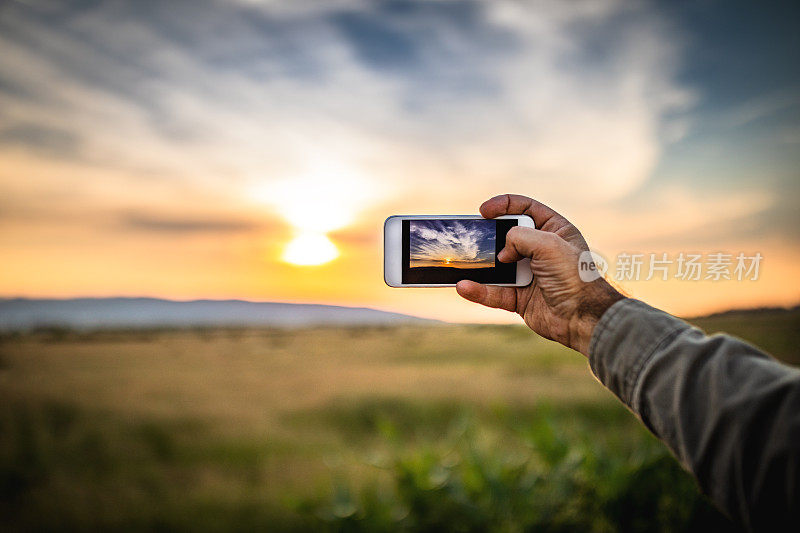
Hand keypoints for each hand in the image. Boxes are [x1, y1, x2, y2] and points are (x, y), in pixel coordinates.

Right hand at [456, 194, 622, 355]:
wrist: (583, 317)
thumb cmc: (574, 277)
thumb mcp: (548, 244)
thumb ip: (519, 236)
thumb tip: (501, 253)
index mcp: (554, 231)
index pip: (525, 209)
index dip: (504, 205)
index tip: (483, 210)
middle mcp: (541, 251)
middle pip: (506, 236)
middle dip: (488, 236)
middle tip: (471, 236)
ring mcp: (529, 275)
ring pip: (497, 267)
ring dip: (479, 266)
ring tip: (460, 262)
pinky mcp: (520, 298)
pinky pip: (494, 293)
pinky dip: (479, 290)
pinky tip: (465, 286)